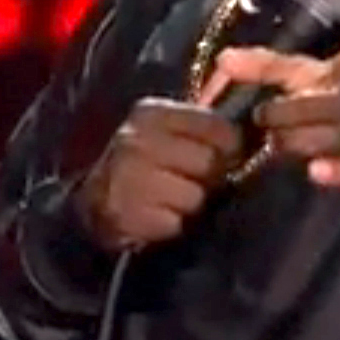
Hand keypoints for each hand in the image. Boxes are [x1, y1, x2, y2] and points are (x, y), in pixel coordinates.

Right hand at [72, 98, 244, 249]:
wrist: (92, 204)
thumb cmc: (139, 165)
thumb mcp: (162, 132)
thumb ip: (199, 127)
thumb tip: (247, 136)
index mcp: (150, 114)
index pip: (216, 125)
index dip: (229, 145)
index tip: (224, 155)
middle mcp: (136, 141)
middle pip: (208, 162)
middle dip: (208, 177)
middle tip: (193, 181)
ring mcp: (128, 178)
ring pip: (194, 197)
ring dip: (189, 205)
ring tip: (171, 200)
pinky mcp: (125, 214)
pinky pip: (174, 223)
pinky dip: (170, 225)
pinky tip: (156, 217)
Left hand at [201, 35, 339, 199]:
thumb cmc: (330, 110)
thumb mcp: (303, 82)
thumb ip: (266, 69)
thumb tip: (223, 58)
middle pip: (336, 103)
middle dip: (298, 108)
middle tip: (262, 115)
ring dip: (309, 138)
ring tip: (279, 143)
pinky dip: (337, 172)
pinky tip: (315, 172)